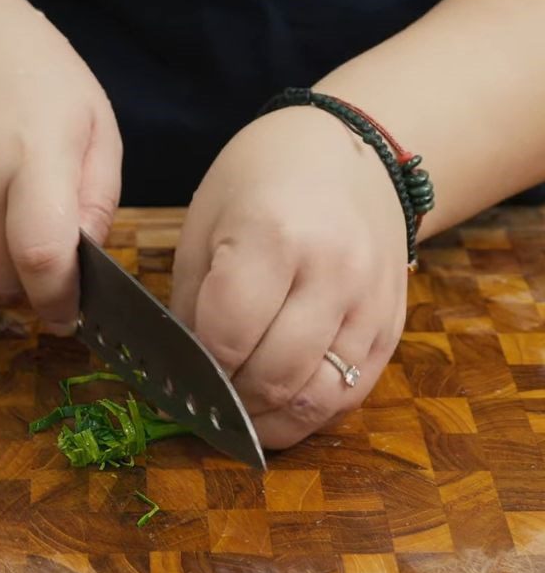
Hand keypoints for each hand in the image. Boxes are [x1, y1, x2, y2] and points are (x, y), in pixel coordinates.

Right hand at [0, 0, 121, 330]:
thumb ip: (98, 195)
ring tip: (12, 222)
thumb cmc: (35, 74)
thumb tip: (88, 258)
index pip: (42, 253)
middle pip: (1, 274)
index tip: (71, 314)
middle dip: (30, 284)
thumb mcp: (93, 121)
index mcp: (34, 153)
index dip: (59, 298)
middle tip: (47, 259)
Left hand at [171, 107, 407, 447]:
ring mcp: (372, 303)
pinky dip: (310, 411)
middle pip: (273, 377)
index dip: (197, 367)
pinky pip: (352, 394)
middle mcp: (333, 274)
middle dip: (229, 400)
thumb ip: (193, 301)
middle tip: (203, 398)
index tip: (178, 373)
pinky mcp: (393, 326)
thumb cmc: (263, 177)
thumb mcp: (206, 222)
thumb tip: (187, 370)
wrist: (352, 151)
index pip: (227, 335)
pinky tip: (280, 402)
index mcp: (274, 237)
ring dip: (270, 420)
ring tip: (239, 412)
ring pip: (317, 400)